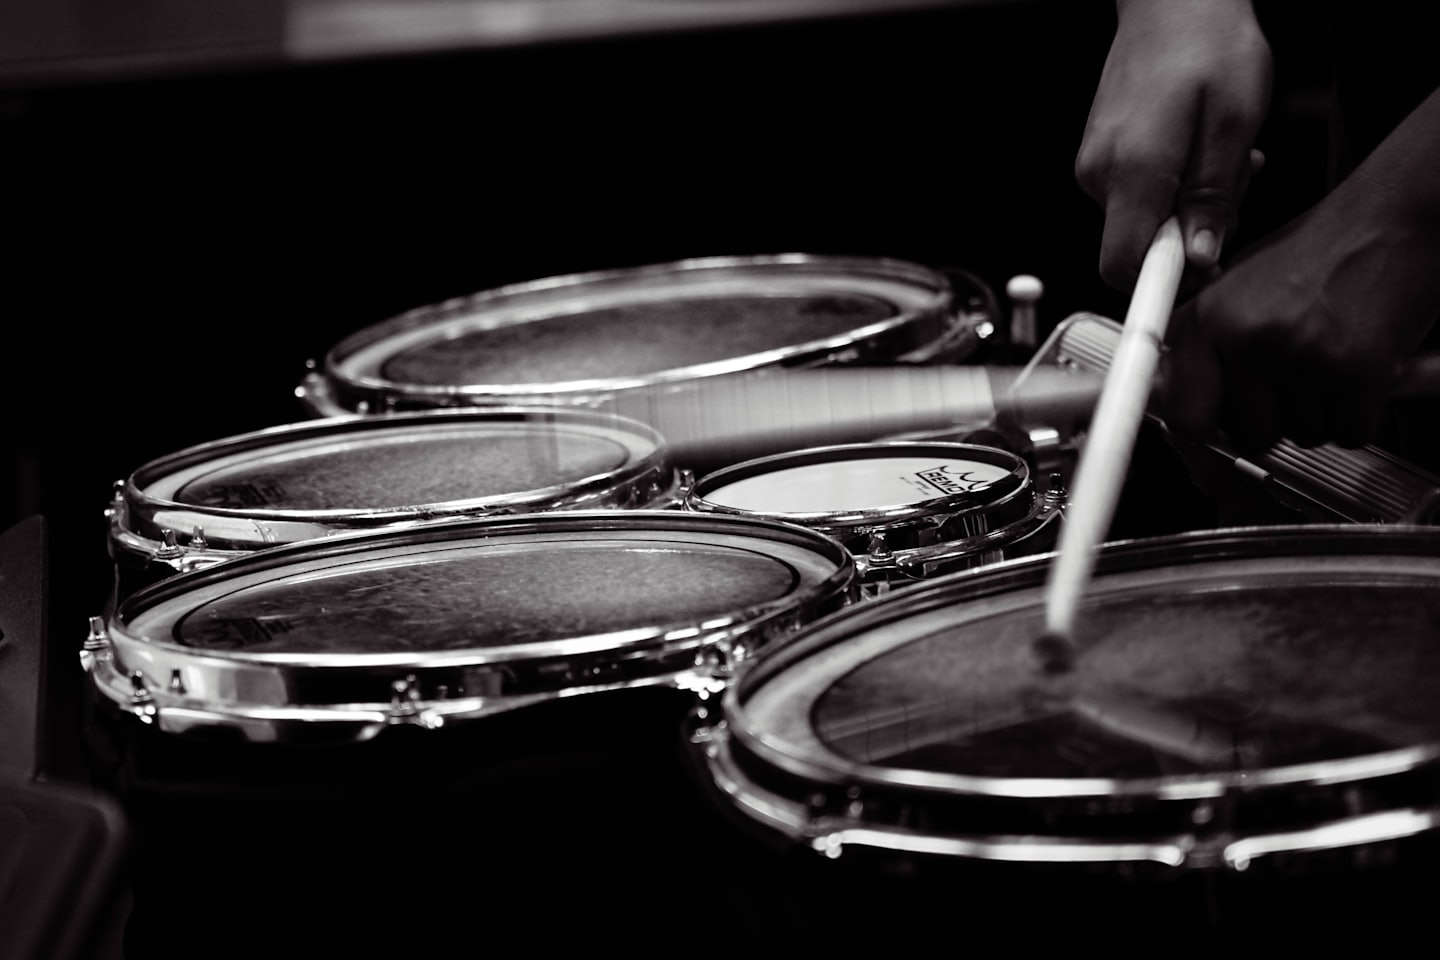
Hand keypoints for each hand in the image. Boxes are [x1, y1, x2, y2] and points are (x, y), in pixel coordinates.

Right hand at [1076, 0, 1271, 289]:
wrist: (1173, 0)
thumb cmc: (1207, 45)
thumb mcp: (1235, 124)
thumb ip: (1215, 198)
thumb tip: (1201, 257)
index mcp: (1132, 170)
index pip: (1123, 265)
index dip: (1159, 286)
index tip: (1193, 285)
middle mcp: (1100, 174)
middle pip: (1137, 247)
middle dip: (1188, 238)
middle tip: (1231, 195)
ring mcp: (1095, 167)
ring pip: (1142, 222)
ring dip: (1185, 210)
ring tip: (1219, 162)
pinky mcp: (1100, 159)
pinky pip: (1136, 197)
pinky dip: (1170, 190)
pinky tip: (1196, 154)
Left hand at [1157, 190, 1439, 452]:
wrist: (1393, 220)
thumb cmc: (1319, 252)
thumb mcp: (1236, 286)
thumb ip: (1199, 342)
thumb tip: (1165, 394)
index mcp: (1210, 320)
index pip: (1184, 416)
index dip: (1205, 426)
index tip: (1217, 423)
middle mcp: (1249, 338)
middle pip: (1249, 436)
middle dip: (1274, 418)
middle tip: (1293, 378)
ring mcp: (1301, 357)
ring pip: (1302, 435)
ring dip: (1319, 412)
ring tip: (1327, 359)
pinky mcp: (1355, 372)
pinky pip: (1349, 432)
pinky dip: (1358, 413)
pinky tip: (1357, 370)